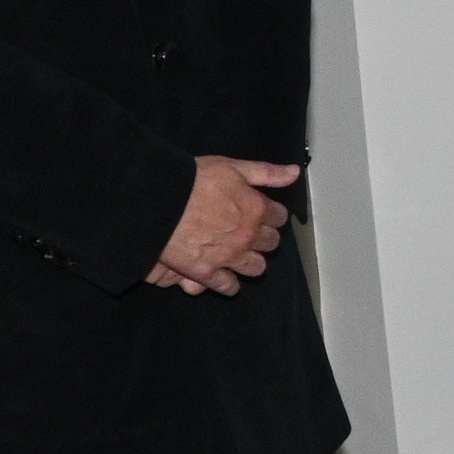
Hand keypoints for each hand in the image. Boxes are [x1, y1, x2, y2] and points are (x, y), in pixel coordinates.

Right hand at [151, 155, 297, 294]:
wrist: (159, 201)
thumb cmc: (193, 180)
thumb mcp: (233, 167)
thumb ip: (267, 173)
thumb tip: (294, 173)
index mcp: (257, 209)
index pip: (279, 217)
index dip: (272, 214)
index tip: (264, 213)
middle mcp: (248, 236)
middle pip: (270, 244)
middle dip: (264, 237)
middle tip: (251, 232)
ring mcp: (229, 257)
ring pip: (256, 268)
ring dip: (252, 262)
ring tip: (241, 255)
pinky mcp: (207, 273)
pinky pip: (228, 286)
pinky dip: (229, 284)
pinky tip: (226, 278)